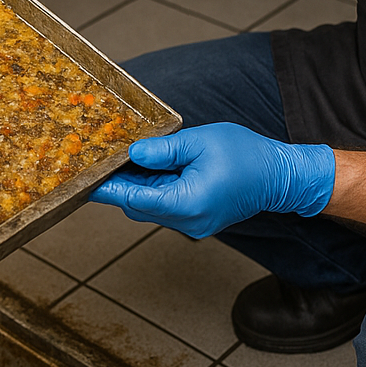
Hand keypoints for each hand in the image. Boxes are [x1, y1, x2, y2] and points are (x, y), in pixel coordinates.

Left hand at [89, 122, 335, 238]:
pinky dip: (155, 189)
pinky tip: (151, 168)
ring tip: (127, 159)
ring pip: (151, 207)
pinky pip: (167, 206)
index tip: (85, 180)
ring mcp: (193, 224)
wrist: (280, 176)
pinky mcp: (198, 219)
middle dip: (121, 184)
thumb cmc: (247, 156)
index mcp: (187, 203)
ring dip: (139, 186)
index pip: (134, 198)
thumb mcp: (201, 142)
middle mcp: (188, 221)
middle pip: (139, 205)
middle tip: (103, 160)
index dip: (107, 188)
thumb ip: (163, 150)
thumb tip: (132, 153)